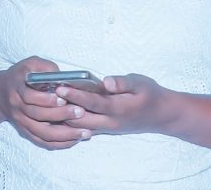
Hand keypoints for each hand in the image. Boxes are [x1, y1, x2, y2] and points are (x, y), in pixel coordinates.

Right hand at [0, 58, 88, 149]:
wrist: (0, 94)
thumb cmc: (21, 76)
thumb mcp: (30, 64)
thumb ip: (44, 67)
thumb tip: (61, 75)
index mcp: (17, 88)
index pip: (29, 96)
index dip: (46, 99)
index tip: (63, 98)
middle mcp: (17, 107)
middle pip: (38, 115)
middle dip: (60, 114)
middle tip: (81, 112)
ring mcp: (22, 122)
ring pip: (42, 133)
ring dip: (64, 134)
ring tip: (84, 132)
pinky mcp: (26, 132)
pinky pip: (42, 142)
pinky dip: (59, 144)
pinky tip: (75, 140)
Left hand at [55, 73, 173, 135]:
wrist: (162, 115)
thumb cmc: (150, 94)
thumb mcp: (140, 82)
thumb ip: (122, 82)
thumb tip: (106, 82)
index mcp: (118, 109)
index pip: (92, 103)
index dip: (75, 95)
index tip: (59, 87)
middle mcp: (110, 122)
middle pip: (80, 118)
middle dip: (64, 108)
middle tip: (48, 94)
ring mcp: (107, 127)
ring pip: (80, 126)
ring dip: (65, 115)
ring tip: (51, 101)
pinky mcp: (106, 128)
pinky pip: (85, 128)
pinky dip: (73, 121)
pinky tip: (61, 110)